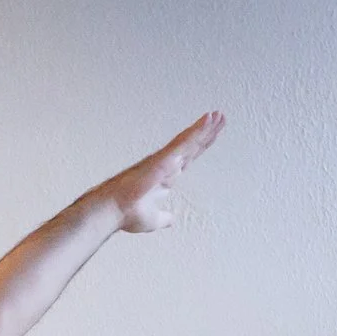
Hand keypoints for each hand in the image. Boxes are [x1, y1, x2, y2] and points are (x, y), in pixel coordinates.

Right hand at [94, 110, 224, 234]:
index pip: (188, 158)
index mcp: (165, 177)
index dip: (201, 147)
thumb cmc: (128, 213)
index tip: (212, 136)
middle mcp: (166, 165)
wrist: (115, 211)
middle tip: (221, 118)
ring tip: (218, 115)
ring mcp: (165, 159)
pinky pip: (185, 142)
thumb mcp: (153, 220)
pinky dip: (197, 131)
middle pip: (192, 145)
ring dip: (204, 127)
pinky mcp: (164, 158)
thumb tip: (170, 220)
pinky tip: (208, 121)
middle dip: (207, 132)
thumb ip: (164, 218)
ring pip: (189, 140)